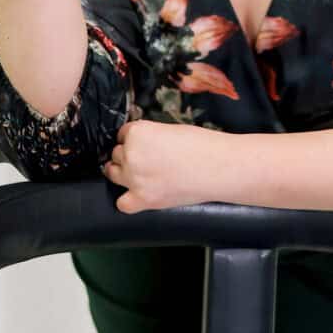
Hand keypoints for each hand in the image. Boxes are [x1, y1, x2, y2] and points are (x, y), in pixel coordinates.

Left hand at [101, 120, 226, 213]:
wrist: (218, 167)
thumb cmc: (201, 146)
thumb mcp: (170, 129)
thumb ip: (149, 136)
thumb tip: (142, 144)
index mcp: (137, 133)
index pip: (123, 134)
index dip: (134, 138)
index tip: (144, 143)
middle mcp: (131, 154)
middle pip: (117, 153)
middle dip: (129, 154)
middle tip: (148, 158)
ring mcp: (134, 179)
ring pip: (113, 173)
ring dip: (123, 173)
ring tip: (140, 173)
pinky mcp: (143, 199)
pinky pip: (122, 202)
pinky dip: (127, 200)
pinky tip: (137, 194)